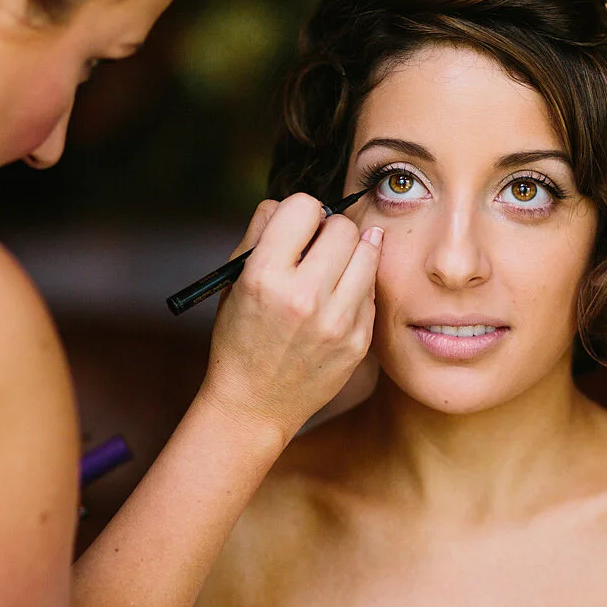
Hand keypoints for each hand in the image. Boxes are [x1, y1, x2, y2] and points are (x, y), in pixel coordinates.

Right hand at [199, 194, 381, 445]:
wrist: (253, 404)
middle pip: (343, 227)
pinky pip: (372, 289)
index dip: (300, 213)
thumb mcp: (234, 280)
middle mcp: (304, 297)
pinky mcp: (358, 341)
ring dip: (352, 253)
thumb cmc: (240, 335)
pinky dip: (358, 288)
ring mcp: (336, 322)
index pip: (304, 206)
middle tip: (316, 251)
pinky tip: (337, 301)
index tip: (297, 229)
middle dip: (330, 232)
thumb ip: (261, 232)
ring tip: (332, 269)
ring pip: (368, 251)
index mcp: (264, 276)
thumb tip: (294, 202)